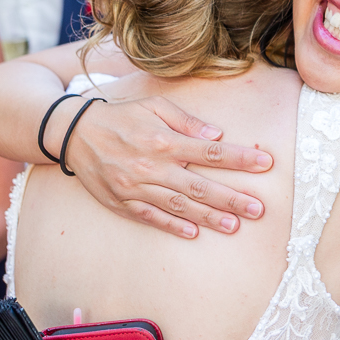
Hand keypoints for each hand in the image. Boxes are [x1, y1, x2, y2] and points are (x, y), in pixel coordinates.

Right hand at [63, 96, 272, 237]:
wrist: (74, 133)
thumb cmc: (122, 116)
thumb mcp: (154, 105)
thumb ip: (187, 120)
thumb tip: (216, 133)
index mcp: (165, 140)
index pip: (211, 152)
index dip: (240, 159)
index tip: (265, 163)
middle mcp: (153, 166)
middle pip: (200, 185)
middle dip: (231, 198)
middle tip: (258, 209)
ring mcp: (137, 187)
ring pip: (179, 205)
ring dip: (208, 217)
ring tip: (234, 225)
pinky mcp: (122, 201)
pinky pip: (151, 217)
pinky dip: (172, 226)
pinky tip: (193, 233)